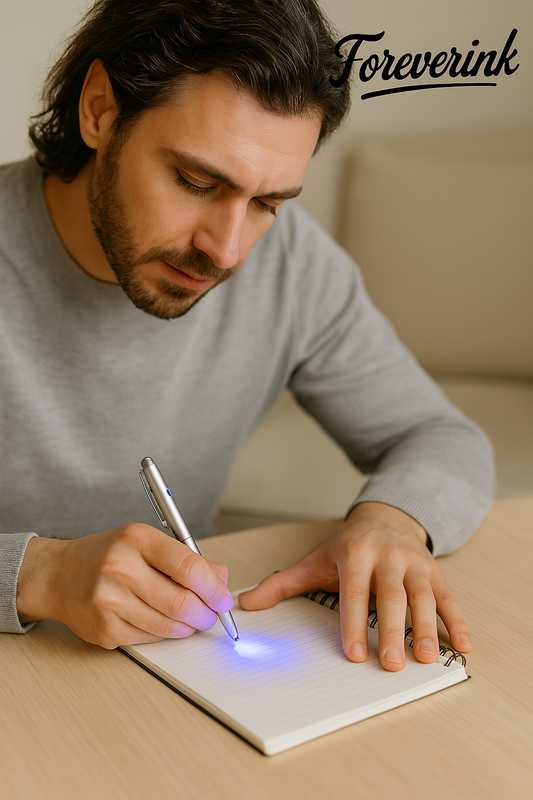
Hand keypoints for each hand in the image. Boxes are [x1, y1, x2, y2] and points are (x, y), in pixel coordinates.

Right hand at [16, 524, 233, 647]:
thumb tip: (221, 578)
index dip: (213, 587)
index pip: (188, 566)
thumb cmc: (107, 555)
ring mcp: (109, 602)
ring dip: (188, 627)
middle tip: (212, 614)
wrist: (57, 575)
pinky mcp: (104, 630)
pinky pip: (149, 638)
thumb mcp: (145, 542)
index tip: (223, 597)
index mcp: (136, 540)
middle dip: (206, 613)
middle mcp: (120, 569)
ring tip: (192, 620)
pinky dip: (164, 634)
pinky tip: (163, 623)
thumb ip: (185, 558)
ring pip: (168, 626)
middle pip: (181, 602)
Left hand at [239, 502, 471, 670]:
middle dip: (391, 630)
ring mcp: (414, 563)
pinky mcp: (434, 571)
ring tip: (423, 657)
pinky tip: (461, 645)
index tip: (353, 653)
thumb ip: (282, 584)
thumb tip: (245, 603)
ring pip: (423, 596)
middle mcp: (387, 557)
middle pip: (391, 596)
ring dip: (425, 628)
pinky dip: (457, 621)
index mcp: (355, 554)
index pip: (354, 592)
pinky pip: (448, 597)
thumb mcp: (315, 560)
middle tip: (389, 663)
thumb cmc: (348, 545)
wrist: (385, 516)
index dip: (353, 623)